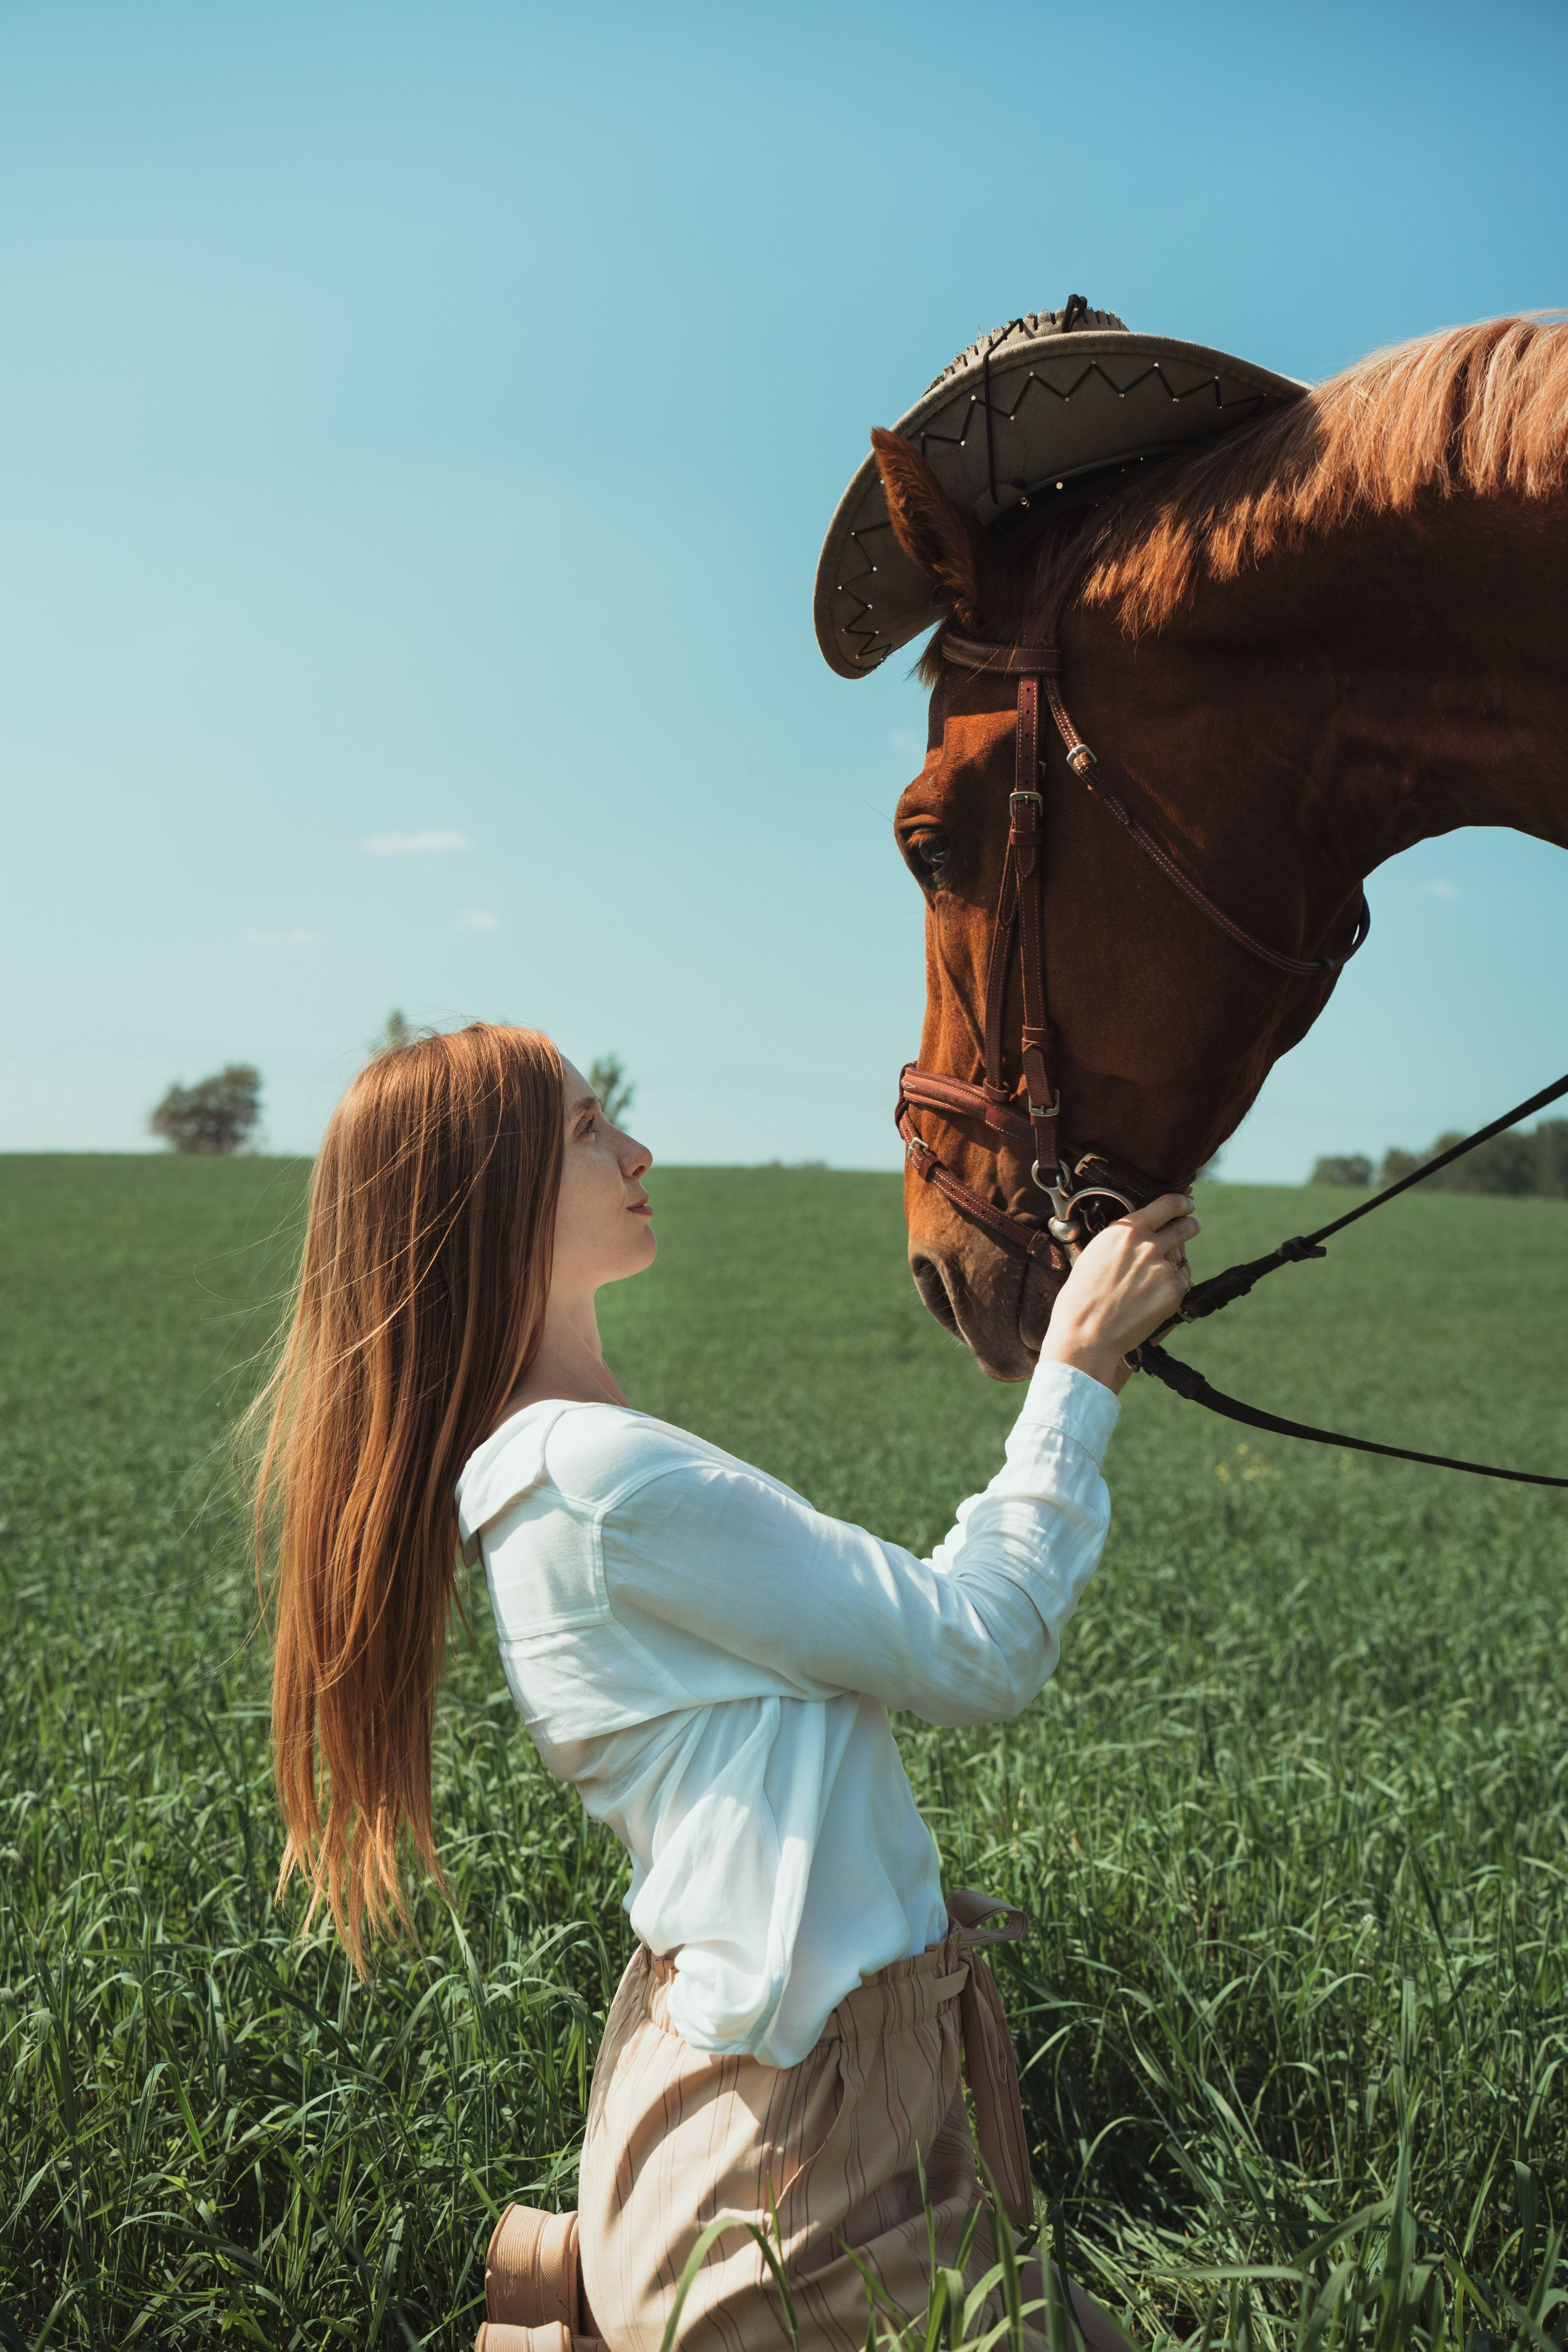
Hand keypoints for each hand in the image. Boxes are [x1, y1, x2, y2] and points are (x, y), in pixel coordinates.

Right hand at [1038, 1193, 1199, 1393]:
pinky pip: (1180, 1283)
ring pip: (1180, 1259)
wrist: (1087, 1332)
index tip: (1187, 1204)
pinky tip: (1152, 1300)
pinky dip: (1172, 1290)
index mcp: (1125, 1230)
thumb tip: (1137, 1237)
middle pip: (1183, 1226)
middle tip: (1192, 1226)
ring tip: (1160, 1276)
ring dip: (1176, 1263)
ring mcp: (1163, 1267)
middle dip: (1190, 1225)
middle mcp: (1147, 1243)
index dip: (1181, 1202)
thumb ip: (1120, 1242)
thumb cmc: (1081, 1297)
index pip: (1166, 1204)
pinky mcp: (1174, 1290)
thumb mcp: (1094, 1255)